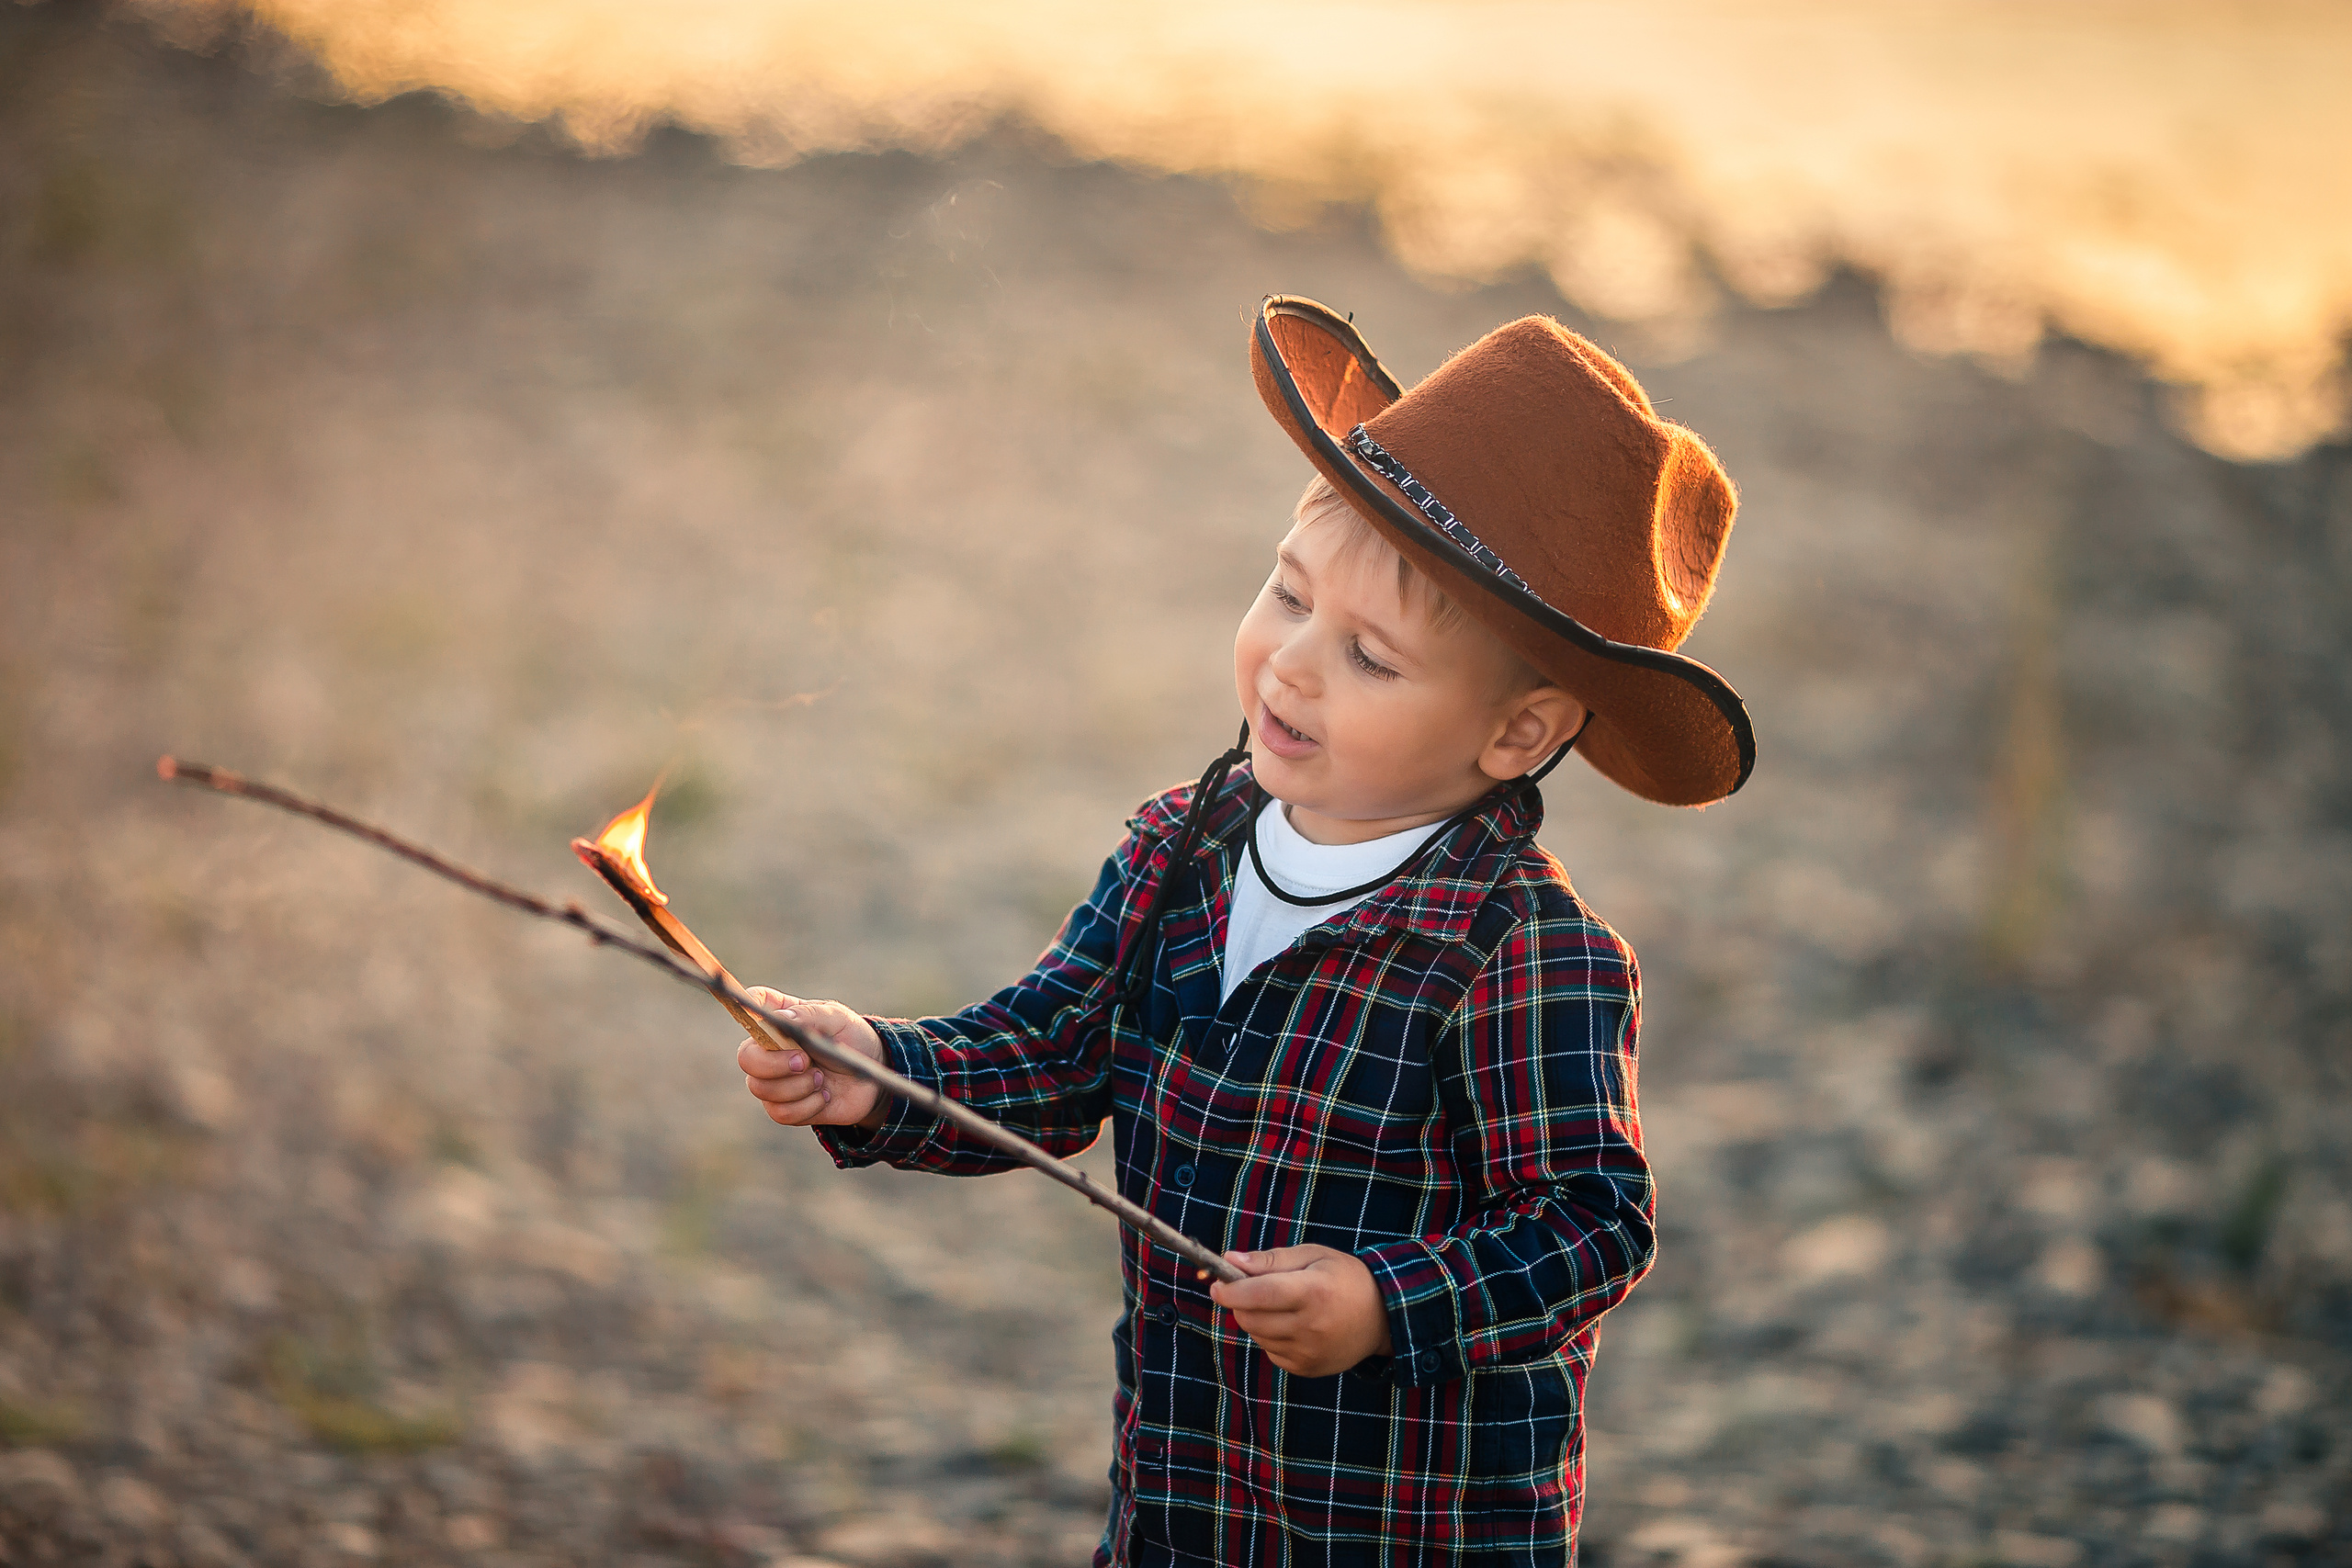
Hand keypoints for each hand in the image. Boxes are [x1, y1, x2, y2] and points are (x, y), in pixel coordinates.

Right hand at [736, 987, 887, 1129]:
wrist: (871, 1077)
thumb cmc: (851, 1039)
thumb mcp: (837, 1019)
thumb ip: (810, 1015)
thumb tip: (780, 1018)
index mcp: (780, 1019)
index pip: (751, 1004)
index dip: (746, 1006)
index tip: (760, 1014)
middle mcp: (769, 1049)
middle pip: (746, 1058)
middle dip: (774, 1064)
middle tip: (805, 1061)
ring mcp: (774, 1080)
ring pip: (762, 1089)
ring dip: (798, 1086)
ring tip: (821, 1078)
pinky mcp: (785, 1107)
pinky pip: (781, 1112)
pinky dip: (807, 1105)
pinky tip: (823, 1095)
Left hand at [1208, 1245, 1393, 1376]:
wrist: (1382, 1317)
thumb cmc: (1345, 1278)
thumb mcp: (1313, 1256)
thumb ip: (1270, 1259)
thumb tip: (1230, 1260)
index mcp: (1312, 1292)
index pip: (1258, 1293)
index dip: (1230, 1290)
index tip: (1216, 1284)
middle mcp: (1310, 1326)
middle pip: (1251, 1318)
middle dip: (1240, 1302)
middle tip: (1249, 1289)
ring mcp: (1308, 1352)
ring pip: (1257, 1335)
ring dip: (1256, 1319)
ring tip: (1281, 1305)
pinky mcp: (1306, 1368)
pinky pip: (1270, 1351)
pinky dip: (1271, 1336)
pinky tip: (1292, 1324)